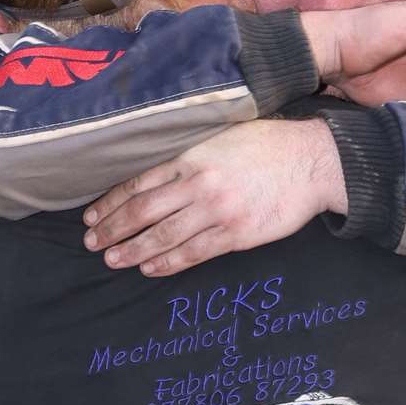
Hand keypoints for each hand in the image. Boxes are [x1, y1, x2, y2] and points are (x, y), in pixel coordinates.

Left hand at [82, 119, 343, 276]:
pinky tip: (150, 268)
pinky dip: (168, 262)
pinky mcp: (237, 233)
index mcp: (192, 158)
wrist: (313, 161)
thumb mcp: (222, 136)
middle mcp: (199, 184)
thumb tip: (158, 173)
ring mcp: (217, 211)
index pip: (139, 183)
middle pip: (143, 212)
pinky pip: (194, 253)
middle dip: (112, 229)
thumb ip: (190, 155)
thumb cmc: (270, 145)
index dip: (110, 203)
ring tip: (113, 260)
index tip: (92, 216)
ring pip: (163, 236)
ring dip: (133, 250)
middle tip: (92, 243)